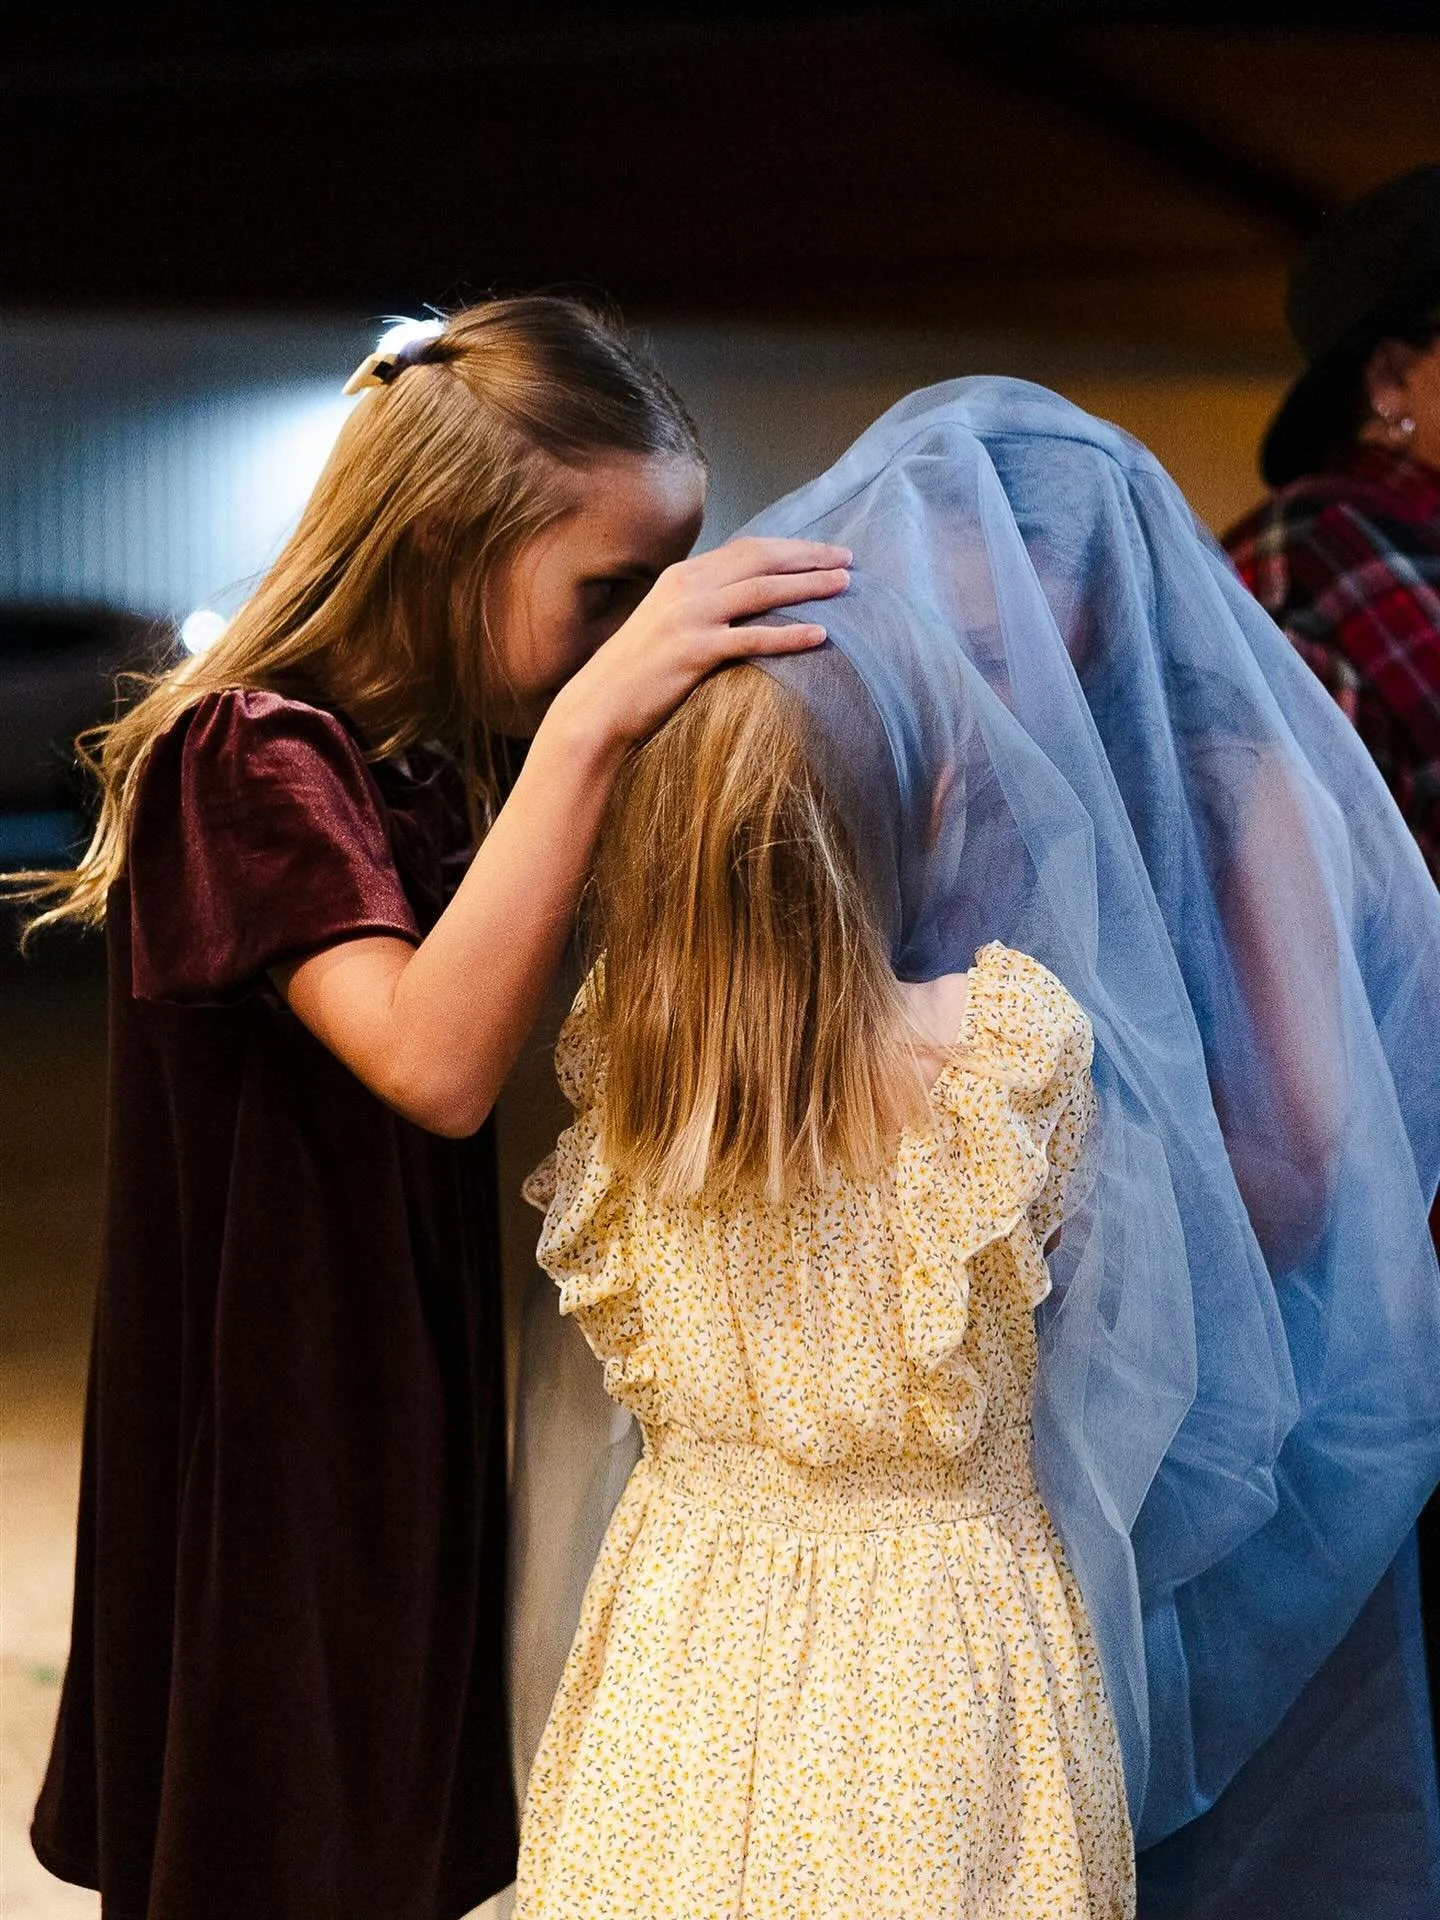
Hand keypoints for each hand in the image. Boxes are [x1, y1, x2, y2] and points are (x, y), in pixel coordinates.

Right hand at [550, 536, 849, 754]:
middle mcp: (686, 588)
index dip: (791, 548)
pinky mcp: (692, 651)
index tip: (825, 552)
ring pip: (761, 591)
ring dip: (807, 585)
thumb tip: (744, 607)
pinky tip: (820, 636)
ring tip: (844, 586)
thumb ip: (702, 608)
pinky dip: (788, 636)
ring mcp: (689, 618)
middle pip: (760, 560)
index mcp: (682, 576)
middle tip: (848, 560)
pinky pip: (751, 638)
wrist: (598, 707)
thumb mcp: (667, 625)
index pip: (747, 549)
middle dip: (808, 557)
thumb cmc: (638, 674)